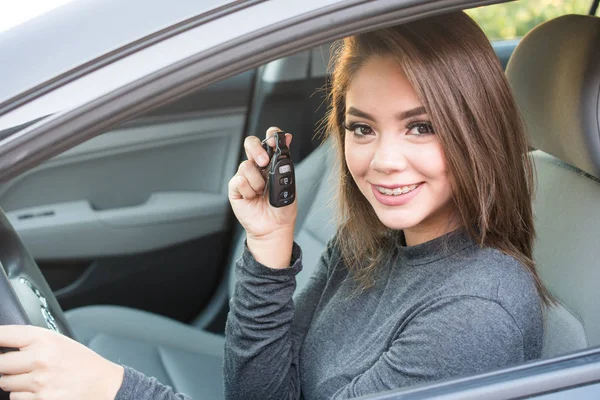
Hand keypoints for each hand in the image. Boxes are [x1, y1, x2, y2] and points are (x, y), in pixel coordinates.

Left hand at [0, 325, 123, 399]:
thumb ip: (32, 342)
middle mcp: (39, 358)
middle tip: (17, 365)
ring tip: (33, 377)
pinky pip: (16, 397)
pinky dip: (23, 395)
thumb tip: (4, 347)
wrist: (104, 383)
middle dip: (5, 365)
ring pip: (4, 382)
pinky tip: (39, 389)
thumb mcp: (60, 342)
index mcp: (44, 339)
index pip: (3, 335)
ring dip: (14, 381)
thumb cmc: (82, 362)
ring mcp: (38, 381)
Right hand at [228, 126, 296, 267]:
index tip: (274, 136)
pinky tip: (252, 198)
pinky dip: (247, 190)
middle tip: (264, 162)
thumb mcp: (289, 182)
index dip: (270, 135)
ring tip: (261, 193)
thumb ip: (285, 160)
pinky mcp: (236, 188)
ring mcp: (246, 177)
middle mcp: (257, 167)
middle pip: (251, 144)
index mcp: (272, 163)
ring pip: (245, 165)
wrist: (274, 227)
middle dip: (256, 149)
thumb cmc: (282, 208)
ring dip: (257, 181)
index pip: (268, 141)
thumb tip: (289, 137)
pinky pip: (238, 181)